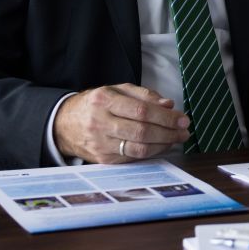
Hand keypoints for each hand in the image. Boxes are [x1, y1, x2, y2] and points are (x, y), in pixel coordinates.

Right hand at [54, 84, 189, 163]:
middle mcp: (99, 122)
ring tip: (176, 139)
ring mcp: (100, 143)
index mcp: (103, 100)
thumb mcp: (115, 90)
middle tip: (184, 131)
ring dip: (163, 145)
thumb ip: (143, 95)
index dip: (165, 117)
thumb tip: (168, 104)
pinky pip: (132, 158)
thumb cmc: (95, 104)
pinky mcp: (102, 159)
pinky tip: (161, 146)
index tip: (182, 119)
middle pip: (141, 131)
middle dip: (168, 132)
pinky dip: (151, 152)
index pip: (141, 110)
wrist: (64, 124)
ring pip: (138, 148)